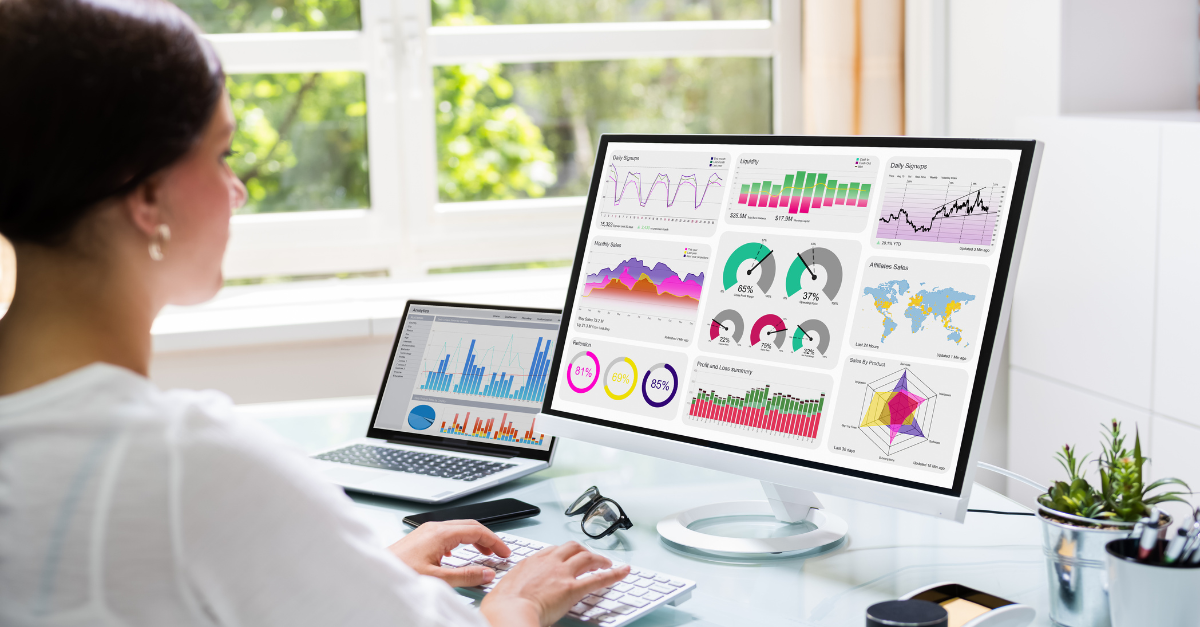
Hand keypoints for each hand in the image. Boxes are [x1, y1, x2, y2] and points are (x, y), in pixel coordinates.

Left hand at [388, 519, 510, 587]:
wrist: (376, 572)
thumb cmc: (400, 572)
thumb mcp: (437, 579)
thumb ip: (465, 576)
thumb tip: (486, 573)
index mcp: (440, 533)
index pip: (476, 531)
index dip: (494, 541)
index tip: (504, 553)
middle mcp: (434, 528)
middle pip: (469, 526)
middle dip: (487, 539)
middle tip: (499, 553)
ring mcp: (426, 531)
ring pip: (459, 529)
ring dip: (474, 540)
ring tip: (484, 554)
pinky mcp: (421, 538)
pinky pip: (448, 534)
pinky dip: (461, 542)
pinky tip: (459, 555)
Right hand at [479, 541, 629, 626]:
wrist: (508, 611)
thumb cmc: (501, 606)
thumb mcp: (505, 590)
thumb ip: (515, 588)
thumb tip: (513, 596)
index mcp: (531, 562)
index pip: (552, 550)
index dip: (562, 553)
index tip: (566, 557)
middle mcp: (548, 562)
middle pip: (572, 547)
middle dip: (583, 551)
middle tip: (590, 558)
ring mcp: (562, 573)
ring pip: (586, 557)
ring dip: (599, 559)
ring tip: (607, 564)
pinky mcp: (572, 588)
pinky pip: (598, 578)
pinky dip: (614, 574)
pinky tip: (624, 572)